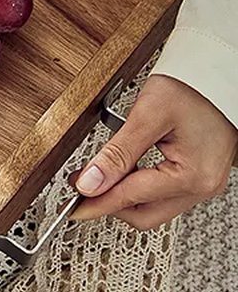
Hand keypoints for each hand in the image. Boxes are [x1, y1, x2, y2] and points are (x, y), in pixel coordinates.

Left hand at [72, 74, 235, 229]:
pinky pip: (163, 193)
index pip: (130, 198)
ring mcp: (203, 183)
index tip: (71, 204)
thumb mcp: (148, 115)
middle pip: (144, 215)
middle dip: (109, 203)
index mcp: (191, 176)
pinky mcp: (200, 176)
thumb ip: (117, 152)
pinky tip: (123, 169)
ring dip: (123, 194)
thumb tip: (90, 182)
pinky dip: (139, 185)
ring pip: (153, 207)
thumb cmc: (195, 89)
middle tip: (82, 187)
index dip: (95, 201)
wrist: (220, 76)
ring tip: (98, 174)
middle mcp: (201, 186)